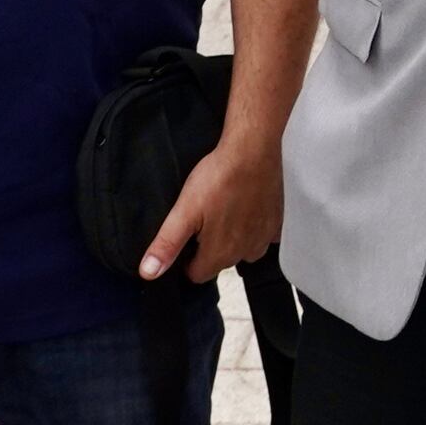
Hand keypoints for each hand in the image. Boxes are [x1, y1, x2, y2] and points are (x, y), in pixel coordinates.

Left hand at [142, 130, 284, 281]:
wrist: (253, 149)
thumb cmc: (219, 177)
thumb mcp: (184, 210)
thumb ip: (167, 245)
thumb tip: (149, 273)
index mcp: (220, 253)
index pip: (197, 274)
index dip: (187, 259)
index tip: (186, 237)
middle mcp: (245, 252)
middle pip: (220, 263)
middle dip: (209, 248)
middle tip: (203, 218)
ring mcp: (264, 237)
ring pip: (242, 251)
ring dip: (233, 240)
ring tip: (223, 212)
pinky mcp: (277, 222)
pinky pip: (263, 237)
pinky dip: (254, 229)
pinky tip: (246, 209)